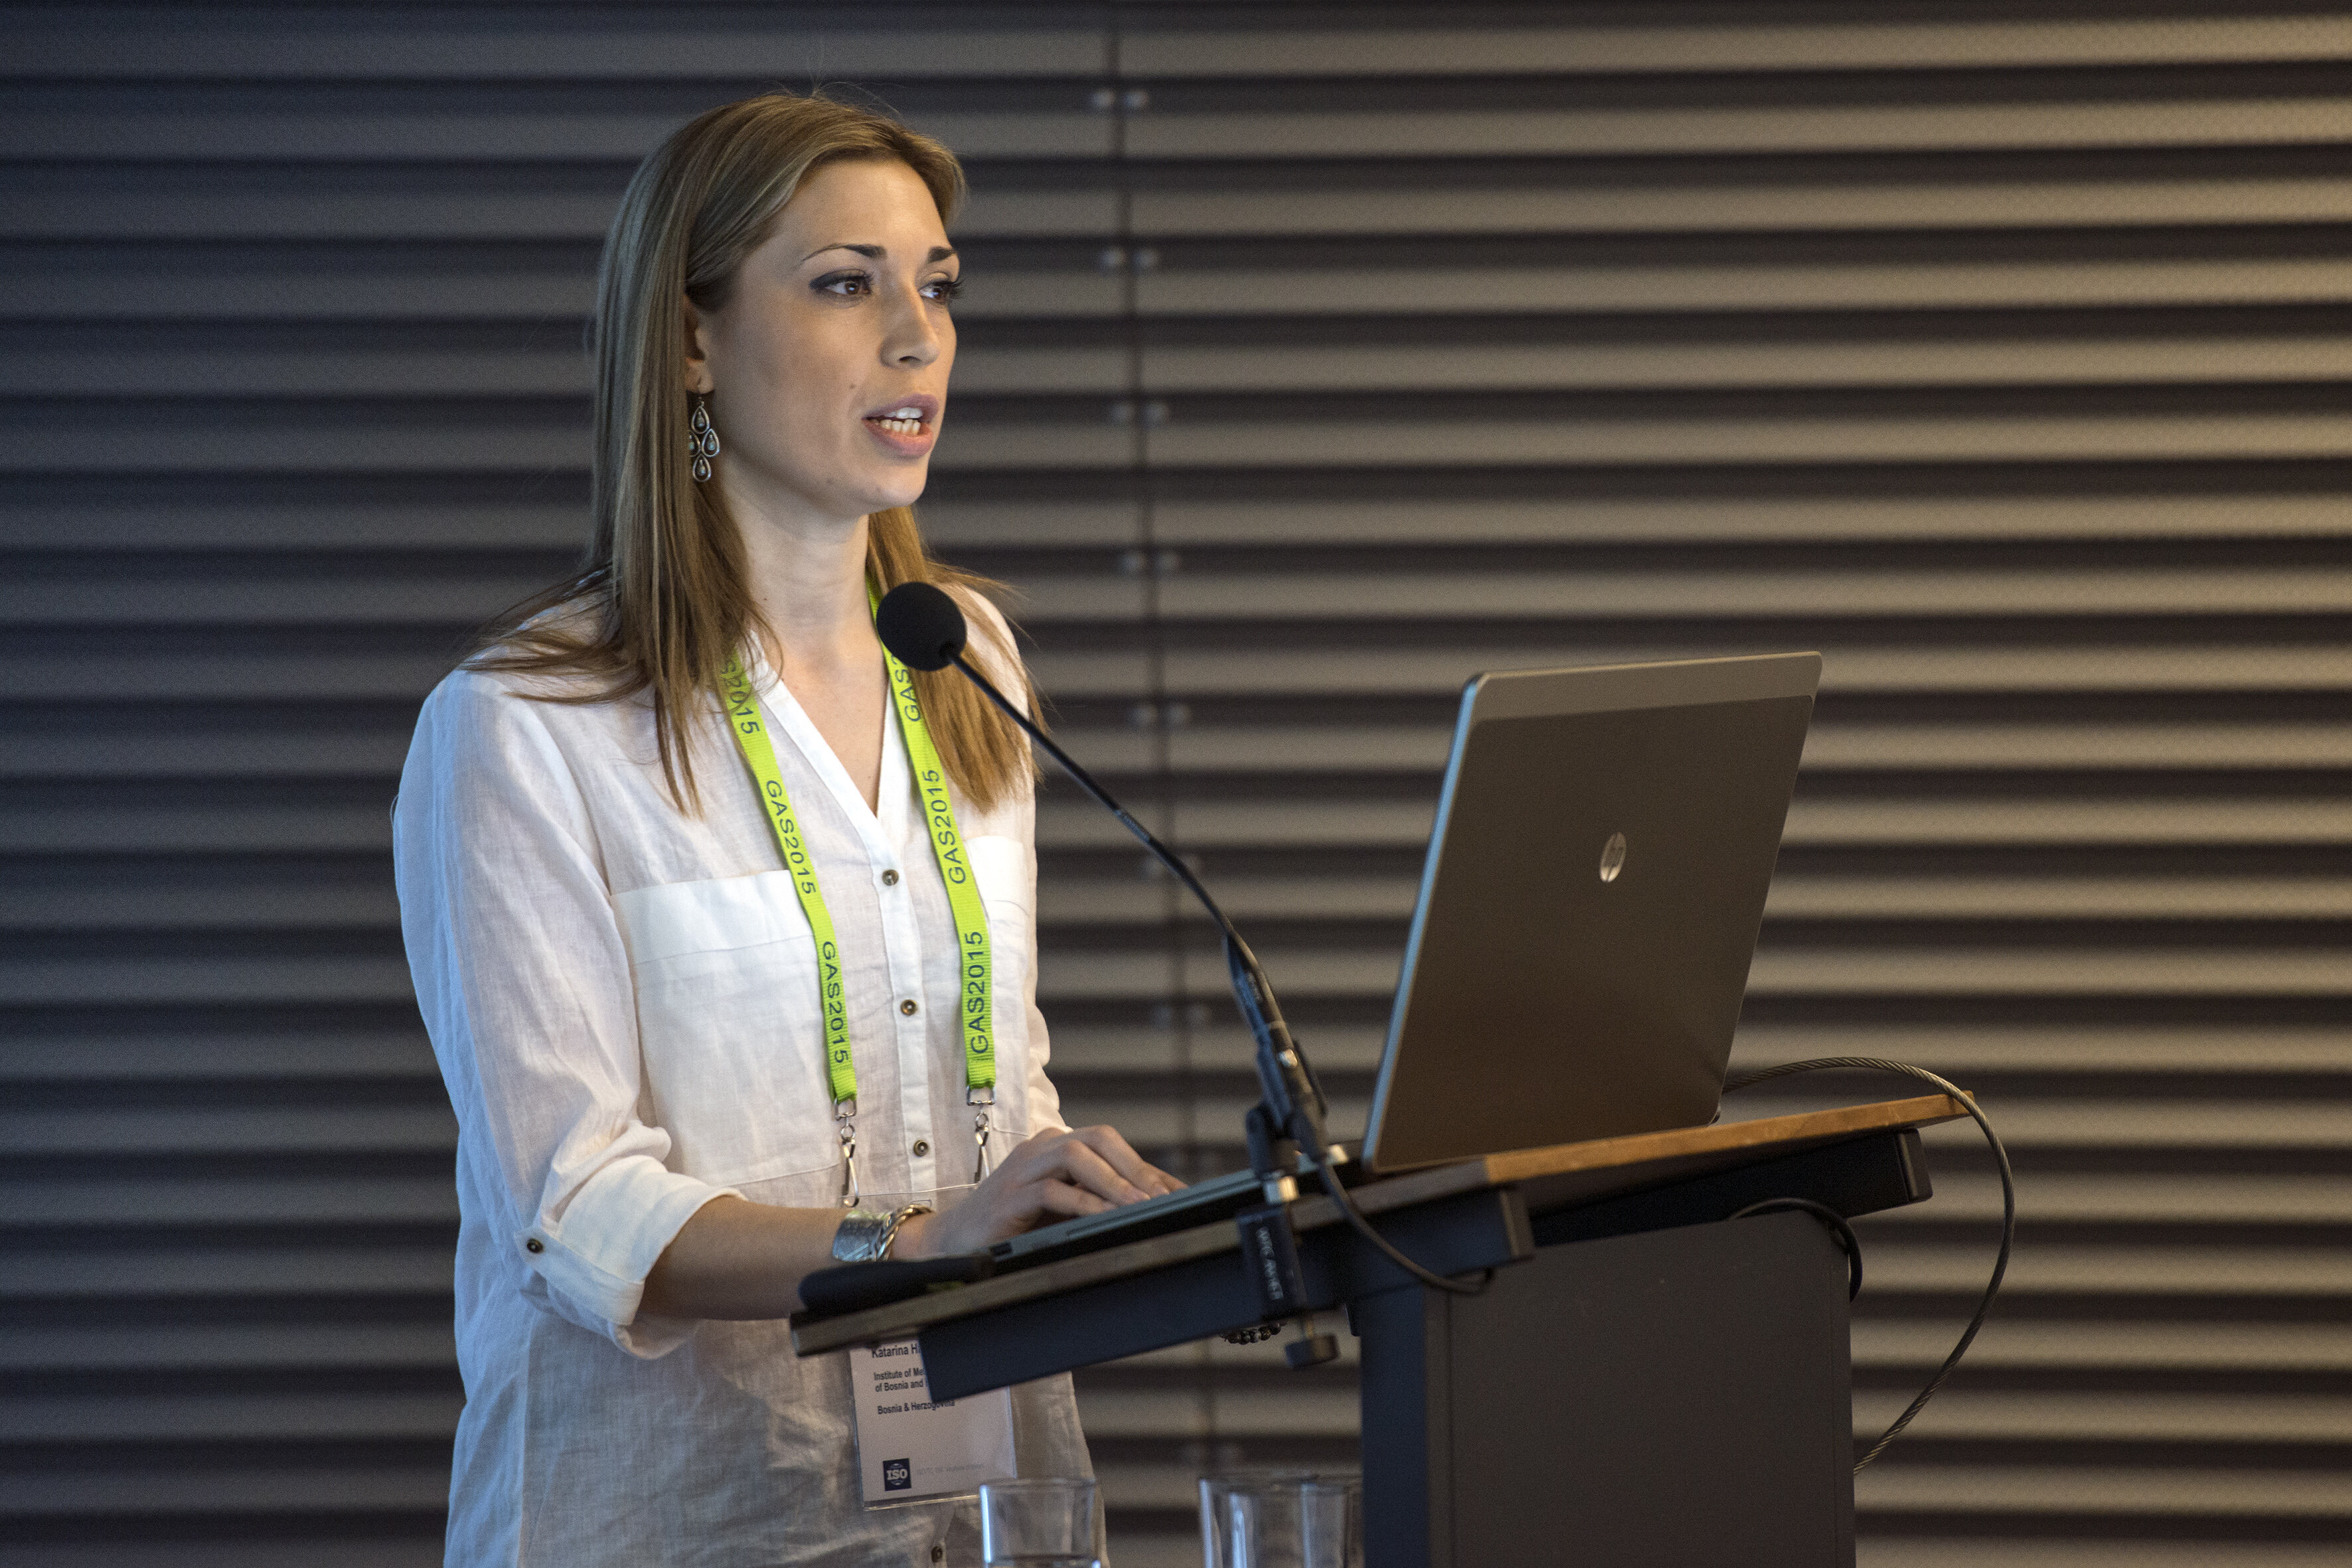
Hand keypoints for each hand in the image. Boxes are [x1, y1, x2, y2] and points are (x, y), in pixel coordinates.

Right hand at [897, 1125, 1183, 1258]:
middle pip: (1098, 1139)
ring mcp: (1023, 1168)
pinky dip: (1083, 1202)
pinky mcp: (1010, 1195)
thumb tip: (1149, 1208)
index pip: (1112, 1146)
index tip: (1180, 1193)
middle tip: (1165, 1197)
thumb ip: (1095, 1199)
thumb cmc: (1011, 1225)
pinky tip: (1103, 1217)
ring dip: (1114, 1181)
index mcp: (1057, 1145)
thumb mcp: (1060, 1208)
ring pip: (1078, 1157)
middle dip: (1136, 1167)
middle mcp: (1042, 1148)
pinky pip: (1052, 1190)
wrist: (952, 1242)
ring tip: (1141, 1206)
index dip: (1147, 1168)